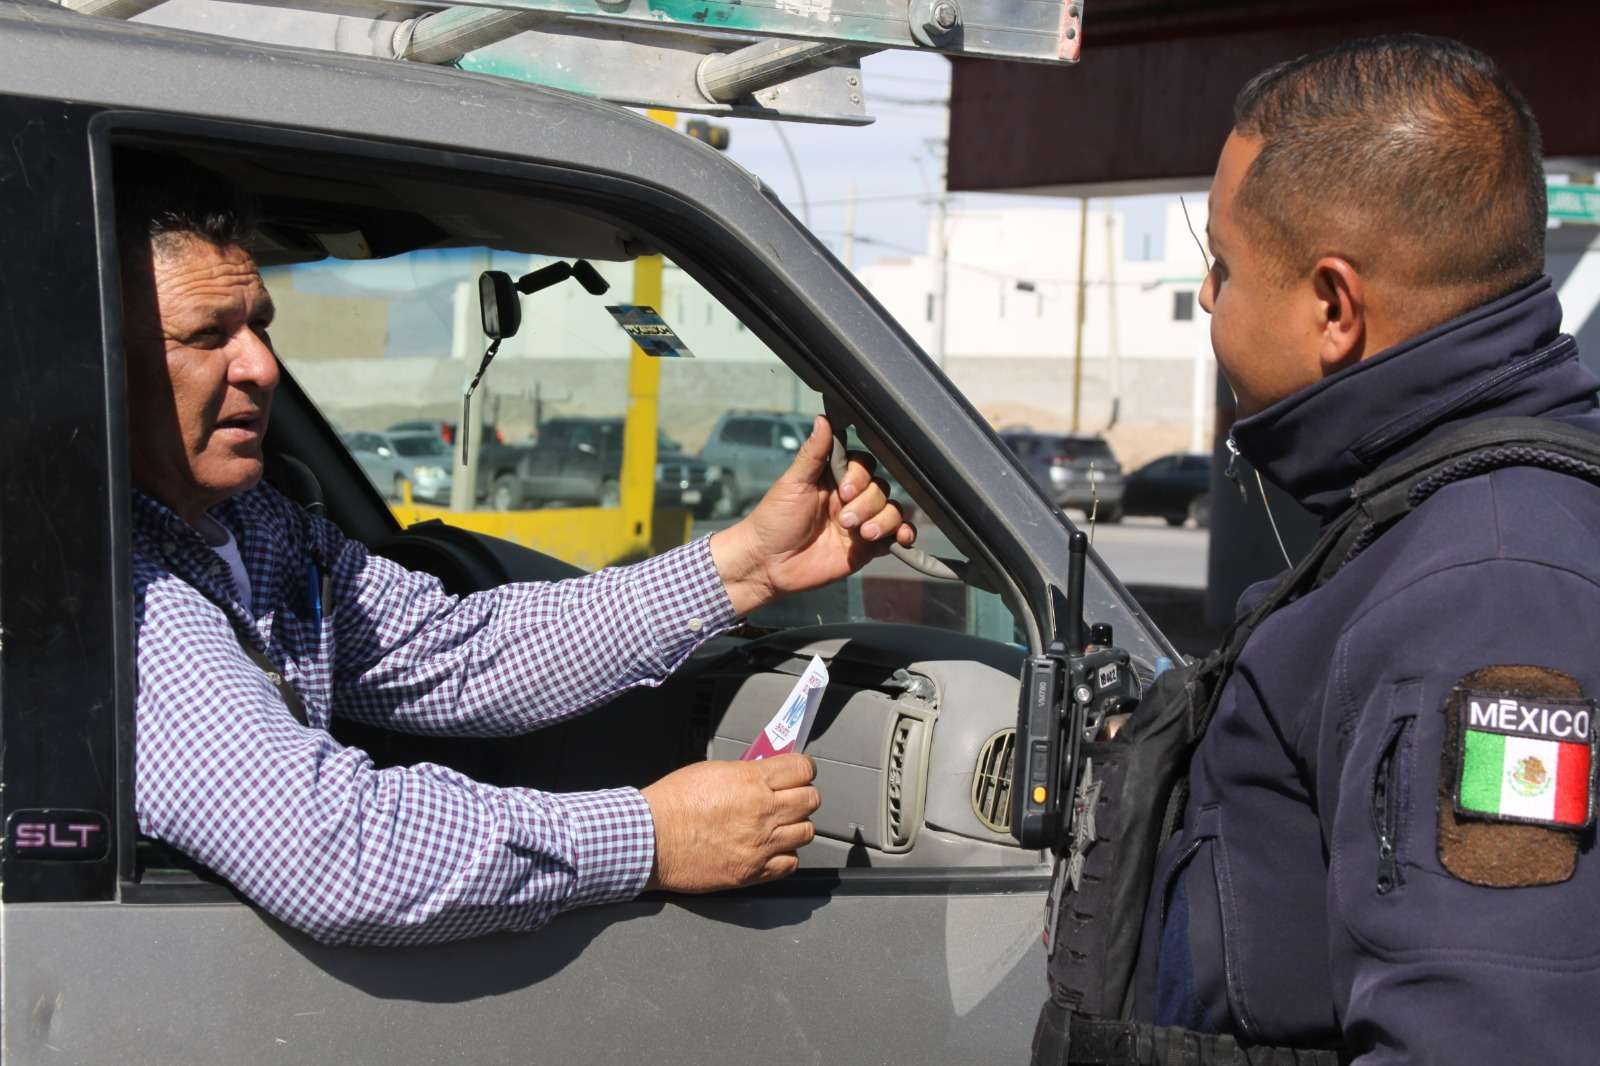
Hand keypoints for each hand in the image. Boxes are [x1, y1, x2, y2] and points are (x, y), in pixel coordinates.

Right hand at [640, 753, 819, 892]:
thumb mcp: (713, 771)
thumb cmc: (672, 803)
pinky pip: (790, 864)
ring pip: (806, 832)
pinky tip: (770, 849)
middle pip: (811, 800)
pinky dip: (785, 856)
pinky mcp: (752, 872)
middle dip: (802, 795)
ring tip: (779, 824)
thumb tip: (767, 774)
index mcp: (752, 782)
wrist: (650, 839)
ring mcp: (760, 845)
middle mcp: (763, 813)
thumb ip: (747, 773)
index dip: (803, 768)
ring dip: (795, 826)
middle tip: (790, 797)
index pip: (802, 768)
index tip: (799, 772)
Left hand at [709, 416, 915, 614]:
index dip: (860, 475)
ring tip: (862, 534)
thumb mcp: (792, 484)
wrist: (768, 565)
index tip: (844, 489)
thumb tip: (823, 418)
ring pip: (892, 510)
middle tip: (844, 519)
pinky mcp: (867, 548)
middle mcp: (851, 499)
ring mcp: (861, 523)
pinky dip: (903, 534)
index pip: (864, 465)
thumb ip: (812, 454)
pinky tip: (900, 538)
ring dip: (884, 520)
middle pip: (881, 488)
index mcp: (833, 479)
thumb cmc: (774, 521)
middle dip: (867, 504)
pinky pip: (895, 537)